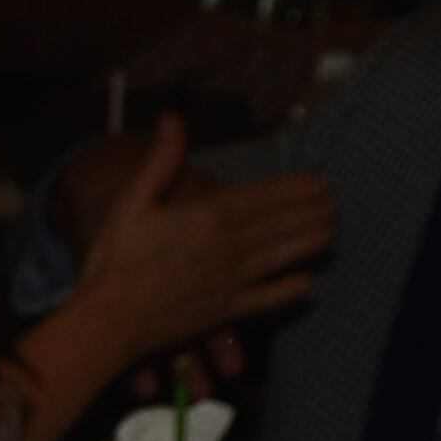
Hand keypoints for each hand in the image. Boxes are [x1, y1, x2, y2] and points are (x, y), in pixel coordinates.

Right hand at [72, 112, 336, 363]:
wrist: (106, 322)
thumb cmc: (113, 261)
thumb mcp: (132, 202)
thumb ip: (160, 161)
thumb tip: (173, 119)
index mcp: (208, 216)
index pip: (263, 196)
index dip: (295, 188)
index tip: (320, 182)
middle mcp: (226, 247)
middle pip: (278, 224)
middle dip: (309, 212)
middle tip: (334, 204)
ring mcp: (228, 281)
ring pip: (279, 257)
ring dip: (308, 243)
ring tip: (331, 232)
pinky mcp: (222, 312)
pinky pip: (263, 300)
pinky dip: (286, 292)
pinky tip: (307, 285)